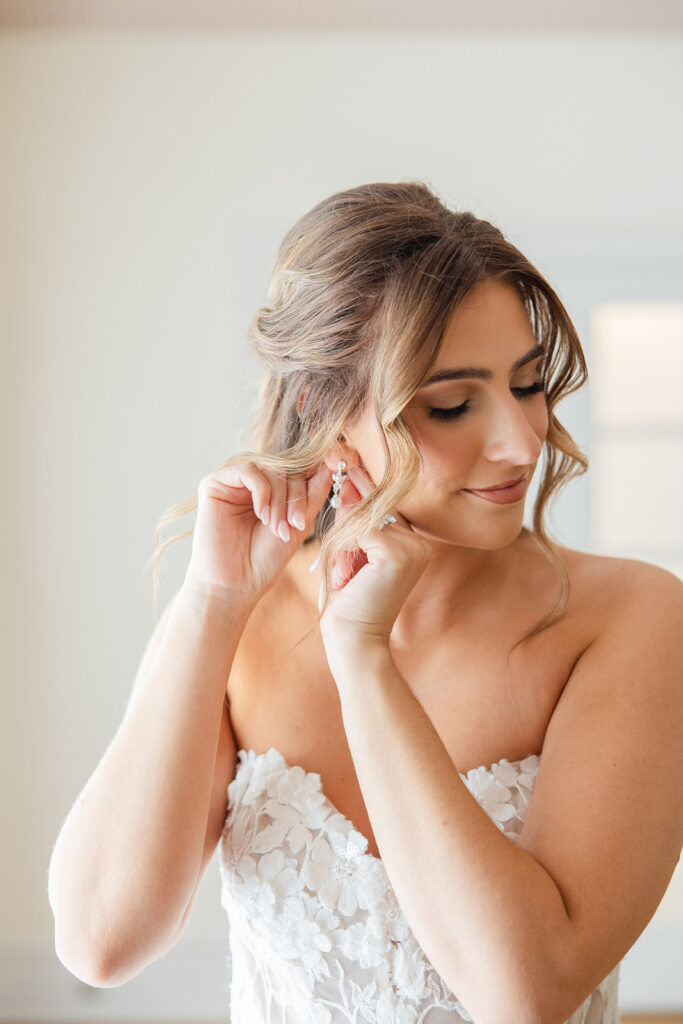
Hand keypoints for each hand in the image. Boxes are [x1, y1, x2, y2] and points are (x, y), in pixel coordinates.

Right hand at [184, 459, 332, 607]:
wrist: (234, 586)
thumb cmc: (265, 560)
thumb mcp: (300, 523)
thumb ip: (314, 492)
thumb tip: (335, 460)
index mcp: (271, 489)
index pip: (300, 468)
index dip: (319, 470)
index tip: (341, 467)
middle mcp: (252, 481)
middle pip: (287, 467)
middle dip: (297, 497)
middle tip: (296, 526)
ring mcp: (232, 481)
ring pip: (270, 468)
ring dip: (280, 499)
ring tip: (278, 529)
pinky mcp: (213, 483)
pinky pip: (248, 469)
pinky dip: (262, 491)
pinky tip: (261, 514)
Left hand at [319, 461, 431, 650]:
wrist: (354, 640)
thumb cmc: (349, 603)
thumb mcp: (350, 556)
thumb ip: (354, 523)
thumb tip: (346, 484)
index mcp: (413, 545)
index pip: (384, 510)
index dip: (364, 495)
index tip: (349, 470)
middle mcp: (419, 544)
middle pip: (374, 510)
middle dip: (347, 523)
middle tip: (342, 543)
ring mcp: (412, 548)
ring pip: (363, 520)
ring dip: (343, 546)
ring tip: (344, 579)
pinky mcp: (396, 553)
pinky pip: (359, 532)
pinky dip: (345, 553)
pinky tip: (347, 579)